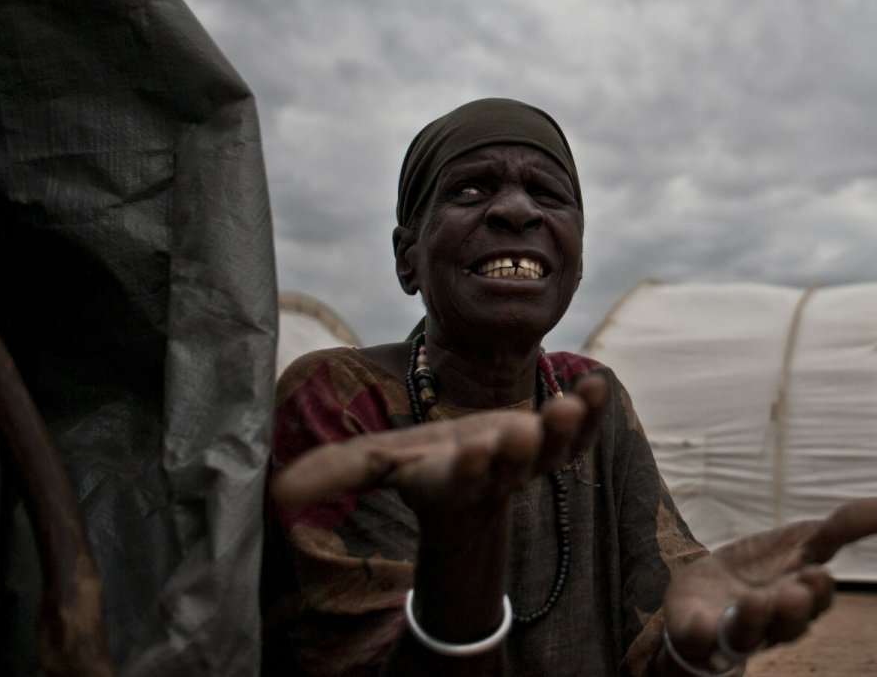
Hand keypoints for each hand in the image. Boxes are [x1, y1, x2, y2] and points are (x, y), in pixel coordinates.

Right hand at [270, 375, 607, 533]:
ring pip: (555, 452)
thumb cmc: (425, 465)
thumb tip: (276, 493)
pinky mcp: (560, 445)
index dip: (471, 465)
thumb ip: (335, 473)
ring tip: (573, 403)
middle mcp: (499, 471)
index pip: (463, 476)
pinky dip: (594, 412)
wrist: (475, 481)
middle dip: (520, 451)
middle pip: (514, 466)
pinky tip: (599, 382)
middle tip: (525, 430)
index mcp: (455, 476)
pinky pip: (583, 433)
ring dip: (566, 430)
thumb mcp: (381, 465)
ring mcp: (534, 459)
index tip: (476, 449)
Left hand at [661, 497, 876, 671]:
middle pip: (788, 624)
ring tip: (753, 601)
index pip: (816, 600)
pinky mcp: (698, 633)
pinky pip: (700, 640)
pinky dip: (703, 634)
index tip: (817, 573)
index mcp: (800, 598)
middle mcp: (772, 621)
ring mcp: (733, 630)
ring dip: (753, 619)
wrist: (704, 590)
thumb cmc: (764, 568)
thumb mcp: (803, 540)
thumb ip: (847, 526)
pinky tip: (704, 627)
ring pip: (747, 635)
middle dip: (792, 608)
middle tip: (794, 590)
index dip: (818, 591)